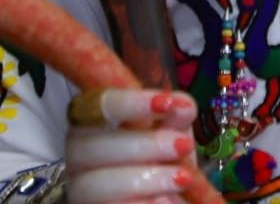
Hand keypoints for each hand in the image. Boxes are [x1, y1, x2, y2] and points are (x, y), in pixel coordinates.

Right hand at [66, 88, 200, 203]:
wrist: (163, 196)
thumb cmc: (161, 156)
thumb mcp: (171, 131)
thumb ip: (174, 116)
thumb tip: (182, 107)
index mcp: (91, 120)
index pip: (98, 104)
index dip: (131, 102)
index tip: (166, 103)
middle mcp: (77, 152)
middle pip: (94, 144)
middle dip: (145, 144)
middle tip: (184, 145)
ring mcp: (79, 188)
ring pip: (98, 183)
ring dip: (146, 179)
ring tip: (183, 178)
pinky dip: (140, 203)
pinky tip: (166, 200)